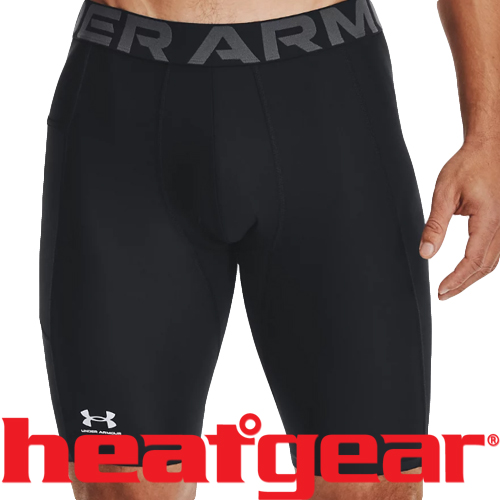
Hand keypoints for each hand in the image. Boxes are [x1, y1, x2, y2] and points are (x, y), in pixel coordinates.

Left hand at [419, 138, 499, 299]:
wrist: (488, 147)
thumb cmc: (467, 165)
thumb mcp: (444, 194)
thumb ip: (435, 225)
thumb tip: (426, 253)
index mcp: (488, 219)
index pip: (473, 260)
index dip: (457, 279)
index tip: (441, 290)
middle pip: (485, 266)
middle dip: (464, 284)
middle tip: (443, 295)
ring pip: (493, 261)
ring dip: (472, 277)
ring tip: (452, 287)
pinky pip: (495, 250)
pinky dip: (481, 265)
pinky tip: (467, 270)